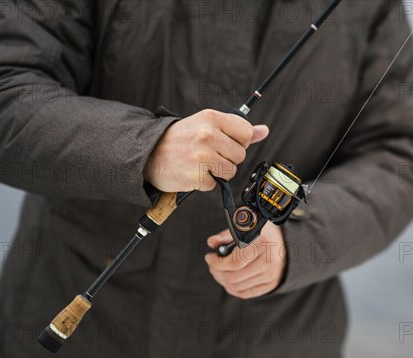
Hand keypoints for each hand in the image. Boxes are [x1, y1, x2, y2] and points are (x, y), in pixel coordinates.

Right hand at [143, 109, 268, 192]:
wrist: (148, 154)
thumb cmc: (181, 139)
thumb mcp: (207, 125)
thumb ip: (236, 129)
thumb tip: (264, 131)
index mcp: (212, 118)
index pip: (246, 133)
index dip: (238, 141)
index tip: (223, 142)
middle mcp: (208, 135)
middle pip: (240, 155)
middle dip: (227, 158)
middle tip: (207, 154)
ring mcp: (202, 156)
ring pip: (231, 171)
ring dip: (218, 172)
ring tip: (200, 163)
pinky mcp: (197, 176)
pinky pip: (216, 184)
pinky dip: (206, 183)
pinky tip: (192, 172)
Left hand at [205, 223, 286, 298]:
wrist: (287, 242)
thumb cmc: (263, 232)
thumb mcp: (247, 227)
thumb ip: (227, 234)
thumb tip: (211, 243)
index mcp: (264, 243)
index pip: (235, 262)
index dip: (217, 263)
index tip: (209, 257)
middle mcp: (270, 261)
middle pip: (234, 277)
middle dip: (217, 272)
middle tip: (213, 265)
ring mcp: (272, 275)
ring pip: (237, 287)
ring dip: (222, 280)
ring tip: (218, 271)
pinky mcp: (271, 285)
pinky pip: (245, 293)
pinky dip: (232, 288)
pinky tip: (227, 279)